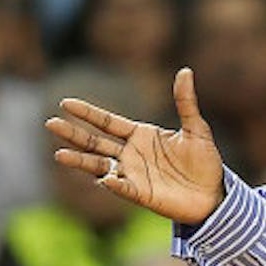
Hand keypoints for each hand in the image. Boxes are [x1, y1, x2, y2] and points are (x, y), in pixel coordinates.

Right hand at [48, 68, 224, 226]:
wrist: (214, 194)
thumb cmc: (205, 162)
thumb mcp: (197, 129)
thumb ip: (186, 102)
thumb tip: (185, 71)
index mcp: (140, 135)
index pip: (107, 121)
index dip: (87, 113)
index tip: (65, 103)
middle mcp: (131, 154)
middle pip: (96, 142)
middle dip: (74, 134)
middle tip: (50, 123)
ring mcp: (133, 174)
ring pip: (99, 166)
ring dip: (80, 160)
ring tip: (59, 154)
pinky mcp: (141, 194)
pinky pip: (123, 188)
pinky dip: (114, 183)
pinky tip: (105, 178)